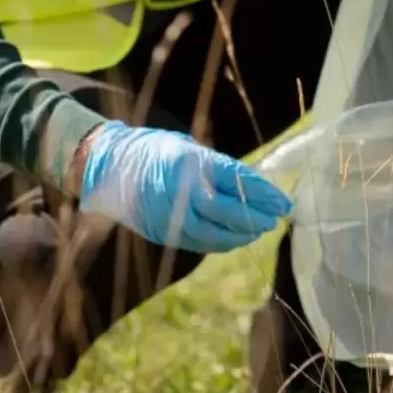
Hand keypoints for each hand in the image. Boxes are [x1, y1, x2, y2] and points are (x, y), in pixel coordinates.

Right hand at [77, 122, 291, 252]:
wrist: (108, 166)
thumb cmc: (156, 151)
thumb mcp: (189, 149)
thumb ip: (216, 169)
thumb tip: (251, 188)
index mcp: (191, 163)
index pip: (237, 181)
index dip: (264, 195)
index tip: (283, 202)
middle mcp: (181, 190)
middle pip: (229, 212)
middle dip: (256, 218)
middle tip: (274, 219)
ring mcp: (170, 215)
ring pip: (214, 234)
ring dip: (240, 235)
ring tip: (257, 230)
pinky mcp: (162, 232)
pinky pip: (198, 243)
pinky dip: (219, 243)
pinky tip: (233, 238)